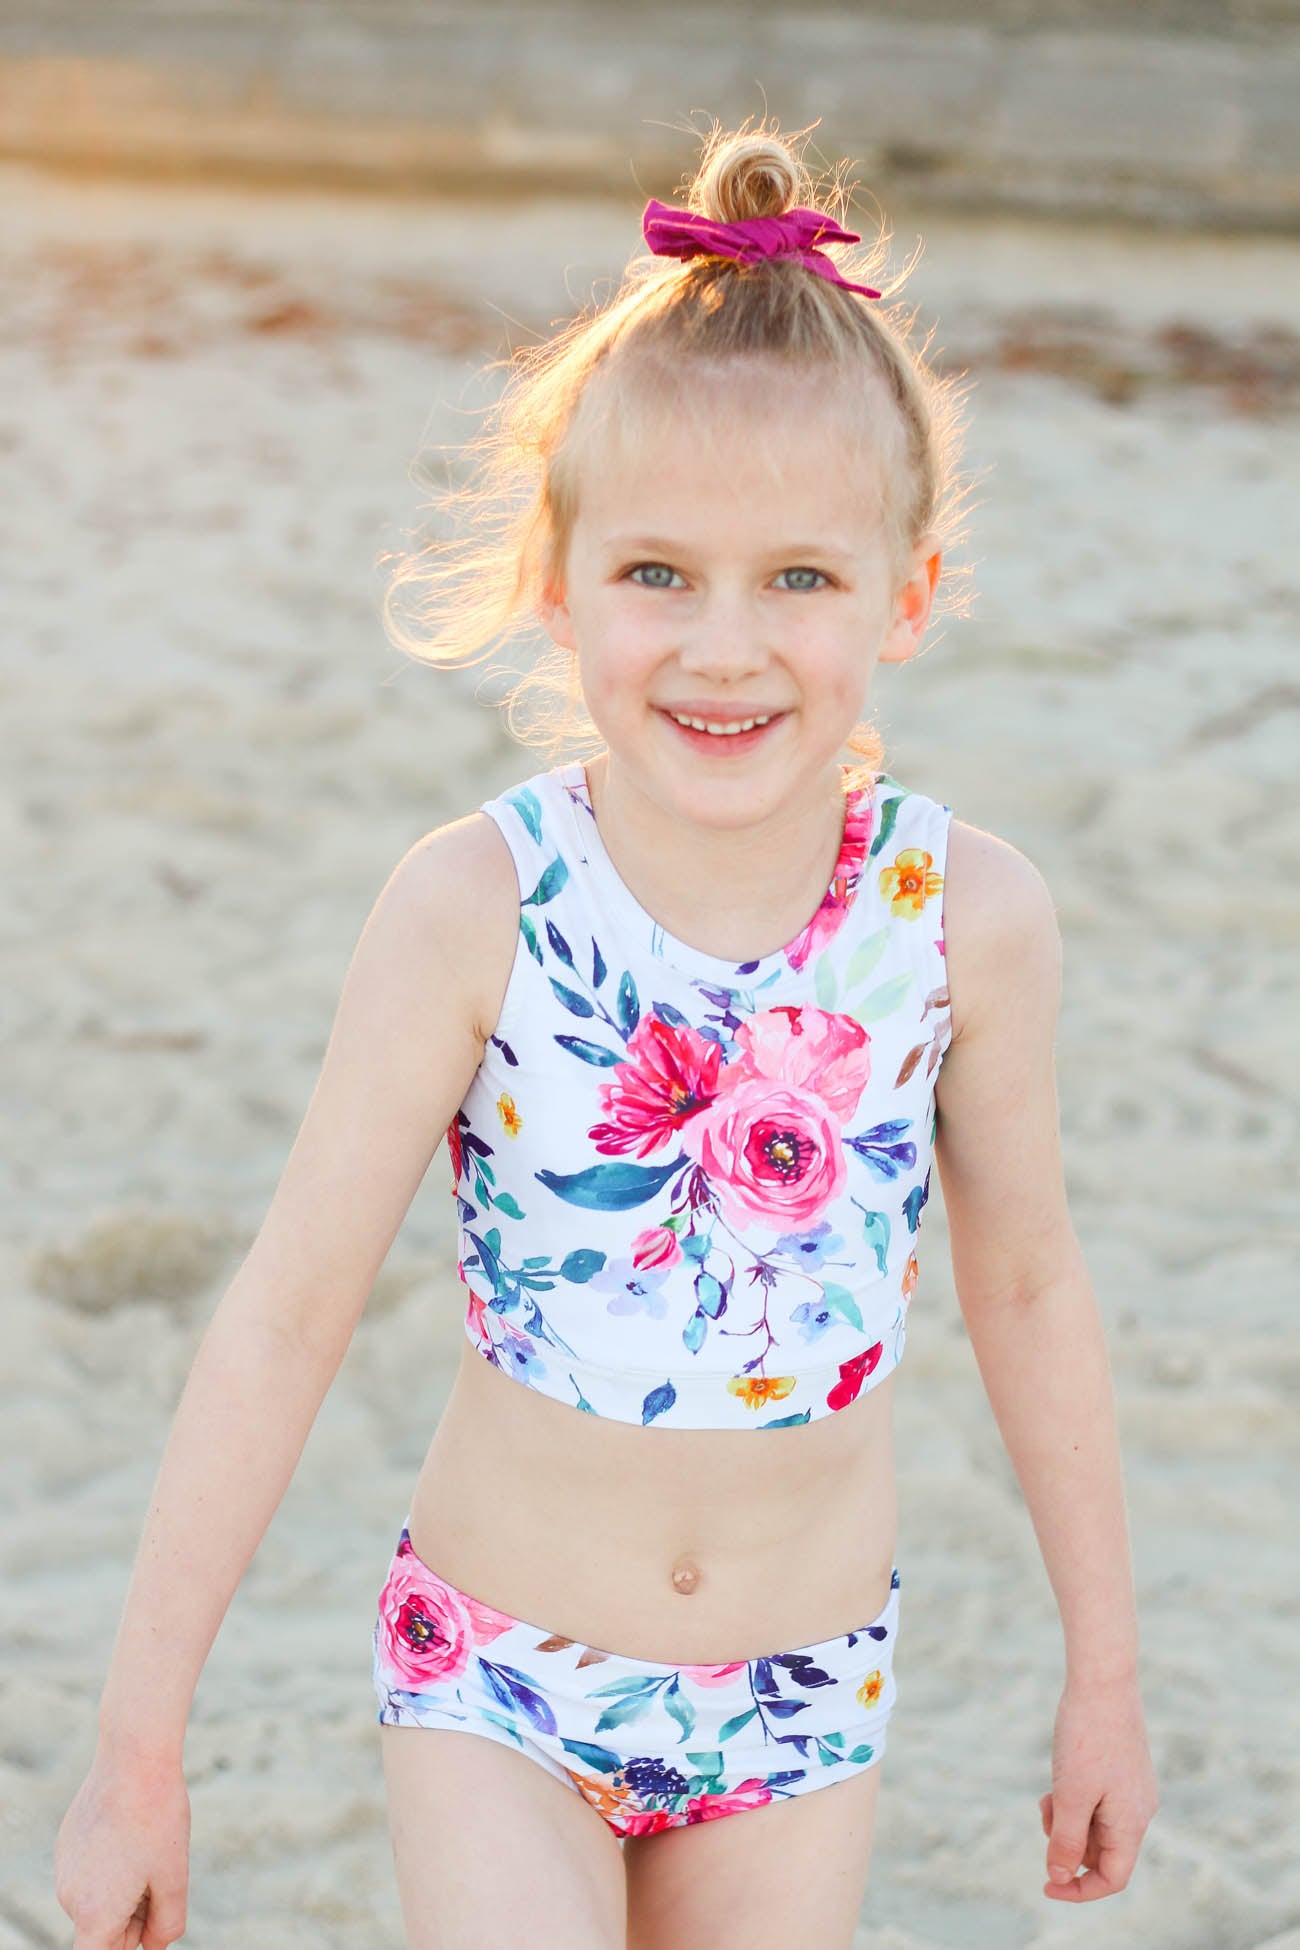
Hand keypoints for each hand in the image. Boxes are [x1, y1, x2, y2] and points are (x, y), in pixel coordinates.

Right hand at [54, 1747, 190, 1948]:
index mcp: (95, 1914)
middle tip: (159, 1876)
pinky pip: (91, 1872)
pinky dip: (112, 1866)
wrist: (133, 1758)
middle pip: (103, 1932)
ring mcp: (64, 1869)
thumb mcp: (175, 1878)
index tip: (139, 1933)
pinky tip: (130, 1830)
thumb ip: (166, 1926)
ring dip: (125, 1891)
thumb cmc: (158, 1819)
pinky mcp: (67, 1845)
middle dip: (132, 1920)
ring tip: (147, 1847)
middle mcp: (70, 1897)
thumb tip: (153, 1946)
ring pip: (99, 1900)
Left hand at [1038, 1673, 1158, 1901]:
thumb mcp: (1070, 1794)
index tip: (1046, 1884)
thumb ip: (1065, 1839)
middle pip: (1103, 1852)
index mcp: (1131, 1822)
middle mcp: (1138, 1810)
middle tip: (1045, 1813)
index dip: (1080, 1889)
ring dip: (1068, 1820)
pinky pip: (1097, 1800)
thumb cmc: (1086, 1736)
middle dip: (1068, 1844)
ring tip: (1049, 1793)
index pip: (1112, 1877)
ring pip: (1096, 1825)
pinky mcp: (1122, 1769)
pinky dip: (1075, 1799)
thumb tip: (1059, 1877)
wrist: (1103, 1679)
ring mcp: (1132, 1788)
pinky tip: (1059, 1776)